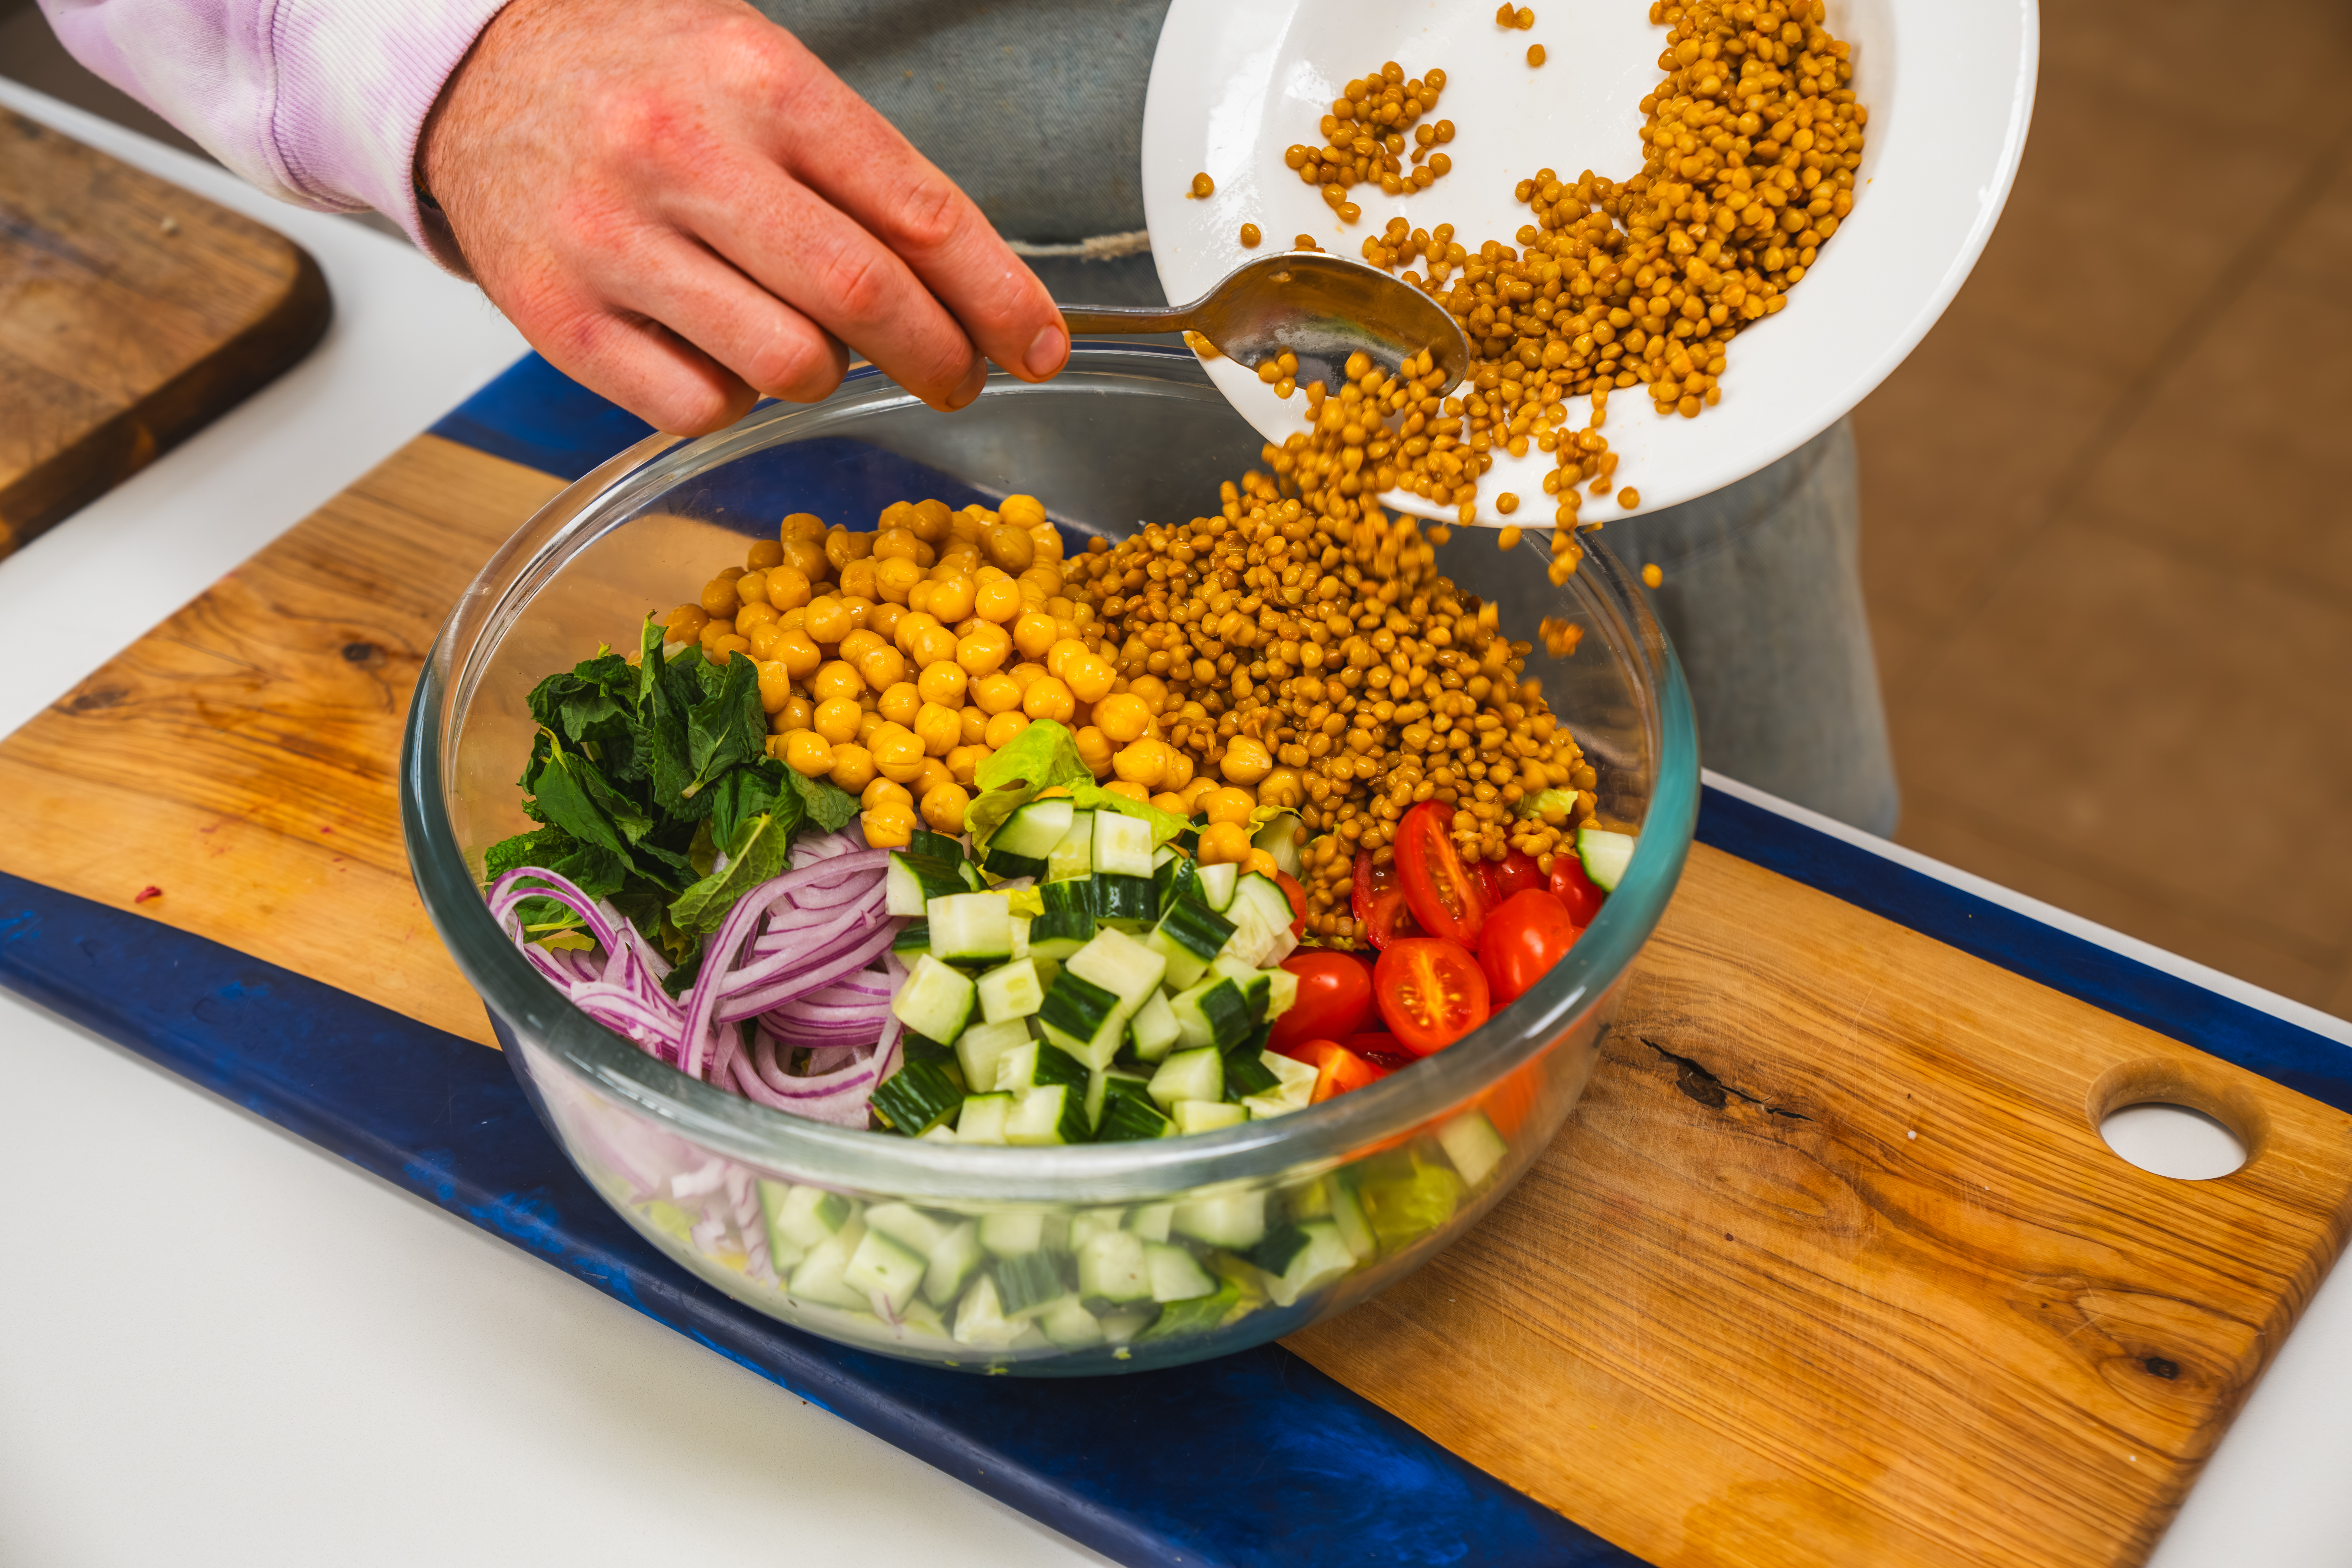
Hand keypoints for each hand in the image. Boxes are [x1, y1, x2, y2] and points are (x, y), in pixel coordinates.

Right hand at [418, 0, 1068, 433]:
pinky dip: (734, 399)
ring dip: (825, 375)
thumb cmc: (642, 73)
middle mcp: (684, 154)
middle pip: (863, 296)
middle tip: (957, 378)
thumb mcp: (760, 70)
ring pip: (786, 363)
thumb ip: (859, 170)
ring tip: (812, 345)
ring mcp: (614, 240)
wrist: (472, 70)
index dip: (997, 295)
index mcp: (758, 80)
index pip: (918, 211)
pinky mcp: (560, 316)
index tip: (1039, 345)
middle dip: (937, 356)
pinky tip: (722, 353)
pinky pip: (697, 406)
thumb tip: (968, 288)